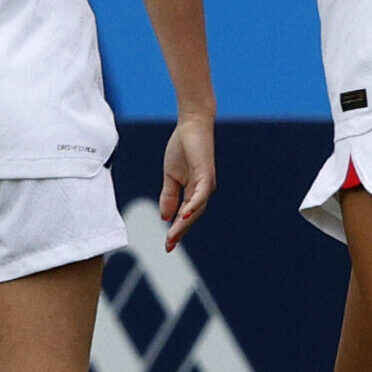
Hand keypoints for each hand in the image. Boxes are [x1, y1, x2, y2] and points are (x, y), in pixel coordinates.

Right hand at [159, 115, 215, 250]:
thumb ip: (169, 196)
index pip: (185, 215)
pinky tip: (183, 216)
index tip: (167, 246)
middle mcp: (203, 191)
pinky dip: (192, 206)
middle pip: (191, 217)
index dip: (177, 230)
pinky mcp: (206, 174)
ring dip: (184, 224)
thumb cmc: (182, 148)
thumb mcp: (170, 176)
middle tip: (168, 246)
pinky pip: (199, 195)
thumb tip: (166, 217)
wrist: (191, 126)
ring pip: (196, 209)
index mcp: (194, 192)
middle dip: (179, 232)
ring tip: (172, 236)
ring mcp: (206, 184)